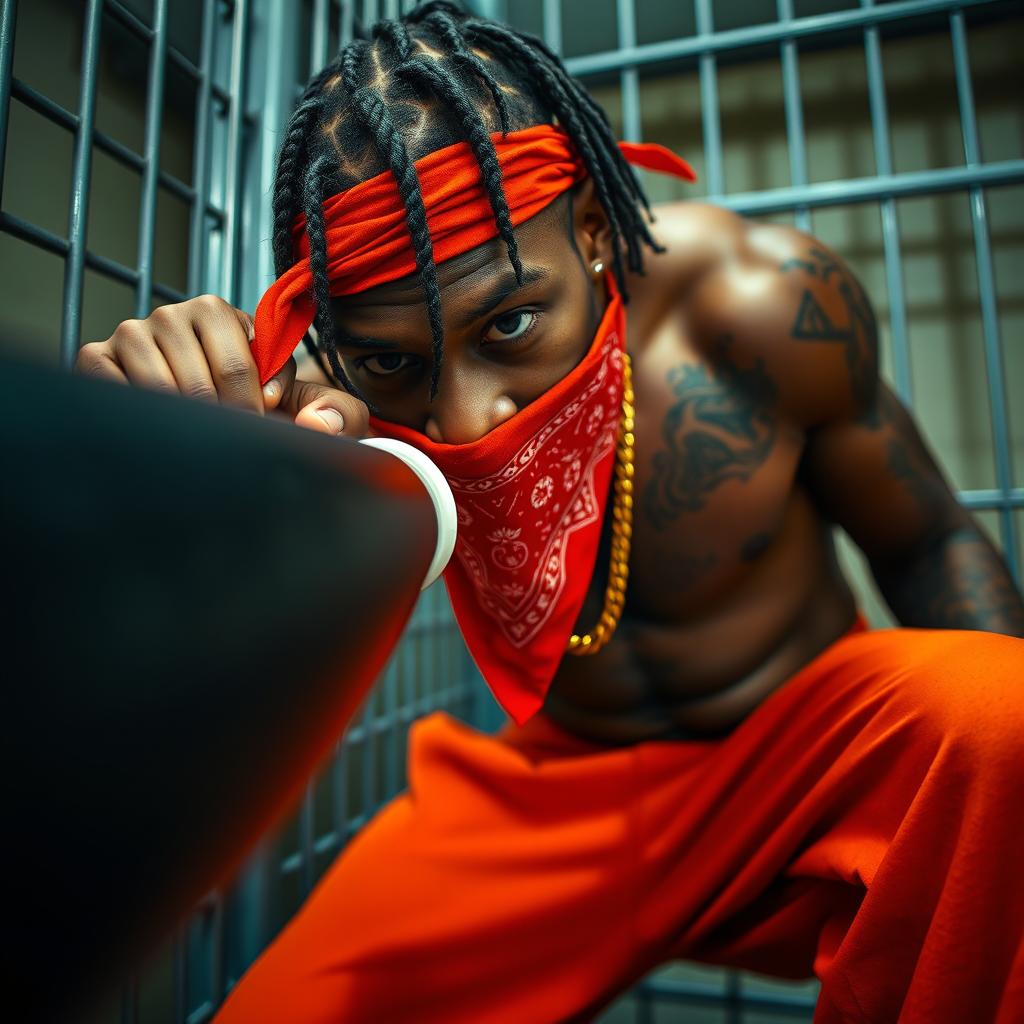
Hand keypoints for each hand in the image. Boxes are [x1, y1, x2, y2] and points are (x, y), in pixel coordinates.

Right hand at [76, 295, 368, 437]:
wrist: (219, 428)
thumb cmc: (264, 412)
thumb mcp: (313, 409)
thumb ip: (338, 413)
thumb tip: (314, 424)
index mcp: (221, 314)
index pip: (239, 366)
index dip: (252, 406)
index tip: (258, 418)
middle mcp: (174, 315)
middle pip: (199, 383)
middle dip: (219, 420)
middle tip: (224, 433)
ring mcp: (133, 334)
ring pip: (160, 390)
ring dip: (182, 421)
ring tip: (193, 427)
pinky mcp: (97, 357)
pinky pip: (112, 386)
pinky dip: (137, 413)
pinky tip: (154, 422)